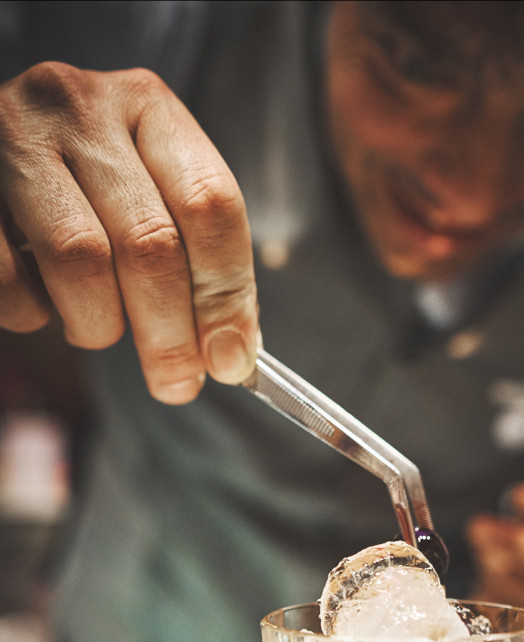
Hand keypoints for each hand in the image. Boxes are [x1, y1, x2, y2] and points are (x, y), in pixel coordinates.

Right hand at [0, 62, 258, 402]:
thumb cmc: (81, 183)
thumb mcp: (147, 192)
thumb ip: (194, 258)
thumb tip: (231, 350)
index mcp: (147, 106)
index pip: (210, 205)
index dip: (227, 295)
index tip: (231, 359)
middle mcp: (82, 108)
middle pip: (152, 242)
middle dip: (172, 334)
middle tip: (176, 383)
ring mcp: (14, 139)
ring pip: (82, 260)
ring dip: (99, 323)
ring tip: (97, 329)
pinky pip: (10, 279)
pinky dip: (33, 314)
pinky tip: (42, 302)